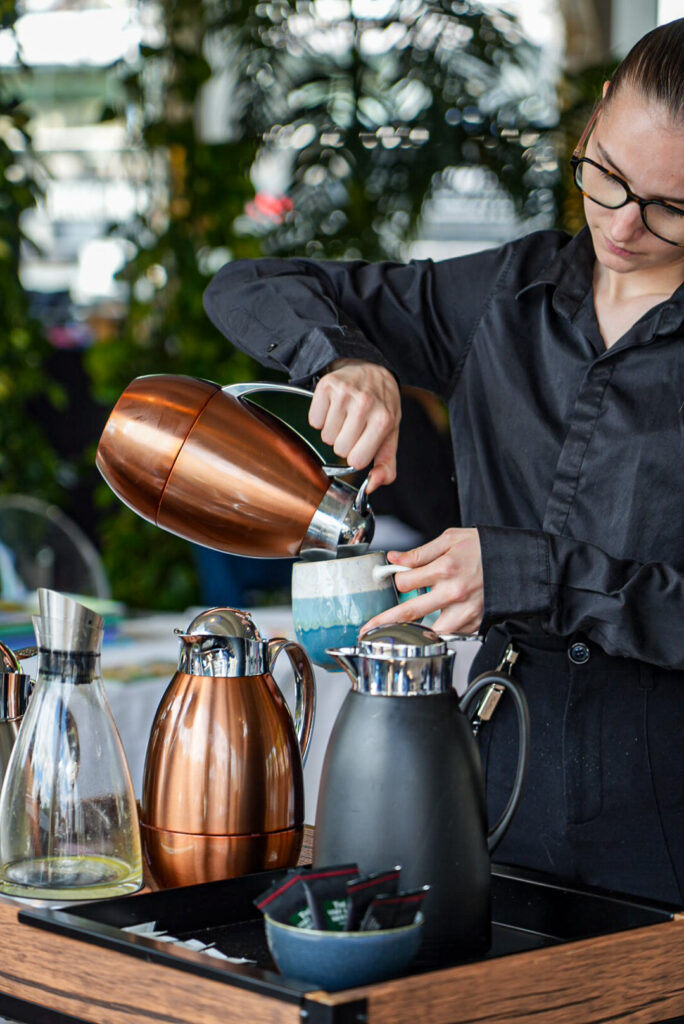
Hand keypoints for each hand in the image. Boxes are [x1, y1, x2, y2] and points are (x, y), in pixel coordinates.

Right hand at [309, 359, 400, 492]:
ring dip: (333, 431)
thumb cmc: (381, 407)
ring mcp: (345, 393)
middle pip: (338, 449)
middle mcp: (365, 404)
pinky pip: (314, 421)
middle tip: (354, 427)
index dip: (357, 456)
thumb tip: (372, 486)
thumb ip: (386, 466)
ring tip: (345, 416)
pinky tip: (334, 408)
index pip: (356, 460)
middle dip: (345, 443)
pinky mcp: (327, 386)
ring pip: (325, 436)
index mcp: (383, 420)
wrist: (373, 371)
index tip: (363, 444)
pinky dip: (321, 418)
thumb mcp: (391, 436)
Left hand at [362, 528, 483, 634]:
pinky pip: (452, 633)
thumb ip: (420, 552)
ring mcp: (465, 611)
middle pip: (410, 612)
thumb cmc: (485, 548)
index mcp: (445, 569)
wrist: (519, 562)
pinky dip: (441, 630)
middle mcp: (453, 593)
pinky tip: (439, 623)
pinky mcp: (475, 623)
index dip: (398, 581)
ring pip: (431, 631)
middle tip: (367, 629)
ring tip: (400, 632)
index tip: (398, 580)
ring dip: (415, 631)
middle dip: (384, 621)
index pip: (405, 582)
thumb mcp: (451, 539)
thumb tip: (394, 558)